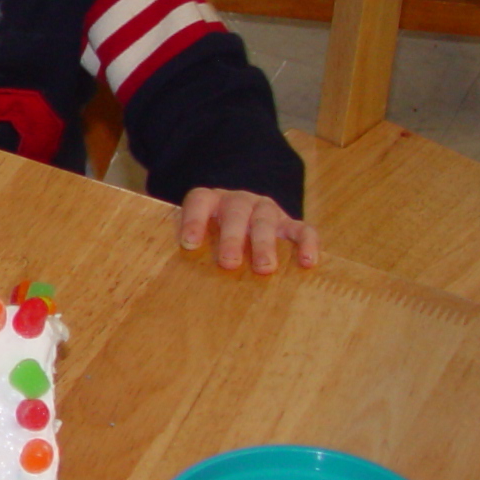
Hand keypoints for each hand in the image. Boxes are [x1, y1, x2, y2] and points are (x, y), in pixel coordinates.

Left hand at [178, 188, 319, 274]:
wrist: (243, 213)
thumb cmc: (215, 234)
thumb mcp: (200, 233)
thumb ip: (189, 244)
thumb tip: (172, 278)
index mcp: (211, 201)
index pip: (199, 201)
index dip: (193, 220)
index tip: (189, 243)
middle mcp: (239, 202)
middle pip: (235, 213)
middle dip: (232, 238)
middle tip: (228, 262)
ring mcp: (266, 210)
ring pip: (265, 221)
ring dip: (265, 244)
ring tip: (264, 268)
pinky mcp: (289, 223)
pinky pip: (302, 229)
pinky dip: (307, 243)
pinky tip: (307, 261)